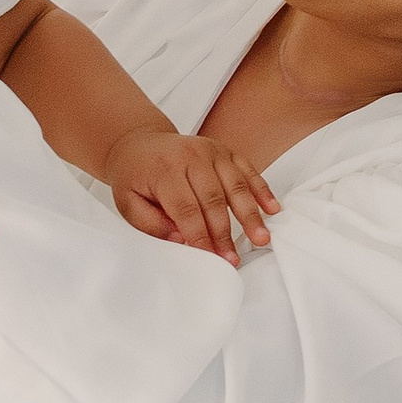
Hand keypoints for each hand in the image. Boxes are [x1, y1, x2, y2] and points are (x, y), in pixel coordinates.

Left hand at [105, 122, 277, 260]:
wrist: (140, 143)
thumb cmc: (135, 177)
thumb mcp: (128, 202)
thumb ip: (150, 223)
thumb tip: (179, 240)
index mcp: (165, 170)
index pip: (186, 209)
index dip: (200, 236)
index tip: (210, 258)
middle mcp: (191, 156)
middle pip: (214, 199)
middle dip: (224, 233)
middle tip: (233, 259)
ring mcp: (212, 151)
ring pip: (236, 185)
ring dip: (250, 214)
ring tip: (261, 238)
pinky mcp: (226, 150)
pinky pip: (248, 171)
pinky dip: (262, 190)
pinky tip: (272, 209)